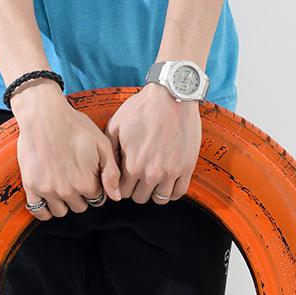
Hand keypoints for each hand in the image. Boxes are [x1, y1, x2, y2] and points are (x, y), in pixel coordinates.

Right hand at [12, 83, 122, 221]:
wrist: (44, 115)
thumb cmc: (74, 126)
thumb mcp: (101, 144)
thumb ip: (111, 173)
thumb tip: (116, 197)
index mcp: (86, 183)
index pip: (97, 199)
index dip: (95, 186)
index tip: (89, 173)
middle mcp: (67, 192)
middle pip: (79, 207)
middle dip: (81, 195)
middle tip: (75, 174)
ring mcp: (48, 190)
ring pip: (60, 211)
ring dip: (64, 201)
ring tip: (62, 182)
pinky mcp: (31, 186)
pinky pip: (38, 211)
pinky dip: (44, 209)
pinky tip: (48, 197)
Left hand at [104, 83, 201, 203]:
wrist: (172, 95)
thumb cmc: (144, 107)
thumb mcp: (116, 124)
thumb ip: (110, 149)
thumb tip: (108, 167)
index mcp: (133, 164)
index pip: (122, 192)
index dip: (121, 185)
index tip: (125, 177)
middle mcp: (152, 173)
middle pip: (140, 198)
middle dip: (136, 188)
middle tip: (138, 176)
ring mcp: (171, 171)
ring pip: (159, 199)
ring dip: (154, 191)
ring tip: (152, 178)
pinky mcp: (187, 167)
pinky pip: (179, 192)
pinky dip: (172, 191)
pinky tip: (167, 181)